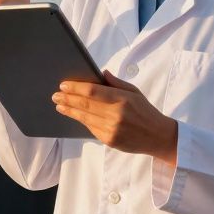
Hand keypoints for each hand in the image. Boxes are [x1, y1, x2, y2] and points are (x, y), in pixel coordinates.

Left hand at [52, 70, 178, 165]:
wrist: (158, 136)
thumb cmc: (145, 111)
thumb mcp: (135, 92)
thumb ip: (116, 83)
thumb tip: (100, 73)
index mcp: (122, 99)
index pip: (92, 91)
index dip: (75, 88)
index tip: (64, 85)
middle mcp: (116, 114)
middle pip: (85, 104)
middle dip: (67, 99)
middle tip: (55, 95)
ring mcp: (112, 129)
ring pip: (84, 117)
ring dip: (69, 110)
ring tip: (60, 105)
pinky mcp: (109, 140)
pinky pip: (90, 128)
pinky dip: (81, 120)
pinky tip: (73, 114)